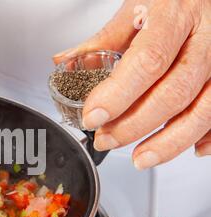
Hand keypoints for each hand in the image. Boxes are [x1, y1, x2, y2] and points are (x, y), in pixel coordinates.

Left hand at [53, 0, 210, 168]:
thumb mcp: (136, 9)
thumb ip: (103, 40)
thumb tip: (64, 62)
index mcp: (175, 16)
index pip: (147, 61)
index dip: (118, 95)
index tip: (93, 117)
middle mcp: (207, 39)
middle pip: (174, 92)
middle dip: (134, 125)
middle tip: (106, 139)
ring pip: (204, 111)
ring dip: (169, 143)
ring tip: (140, 159)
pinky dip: (206, 137)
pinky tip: (187, 149)